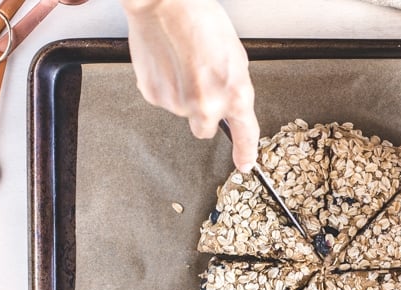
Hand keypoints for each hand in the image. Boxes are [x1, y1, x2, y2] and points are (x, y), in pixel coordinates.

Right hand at [121, 0, 259, 171]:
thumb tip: (229, 107)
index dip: (245, 152)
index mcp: (236, 94)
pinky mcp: (155, 97)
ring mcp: (179, 105)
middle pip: (206, 130)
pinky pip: (164, 100)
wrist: (164, 4)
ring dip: (184, 96)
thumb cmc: (201, 21)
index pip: (245, 134)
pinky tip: (168, 63)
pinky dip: (165, 86)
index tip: (244, 164)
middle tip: (200, 85)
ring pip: (184, 113)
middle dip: (204, 114)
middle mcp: (209, 106)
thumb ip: (234, 90)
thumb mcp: (235, 58)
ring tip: (183, 63)